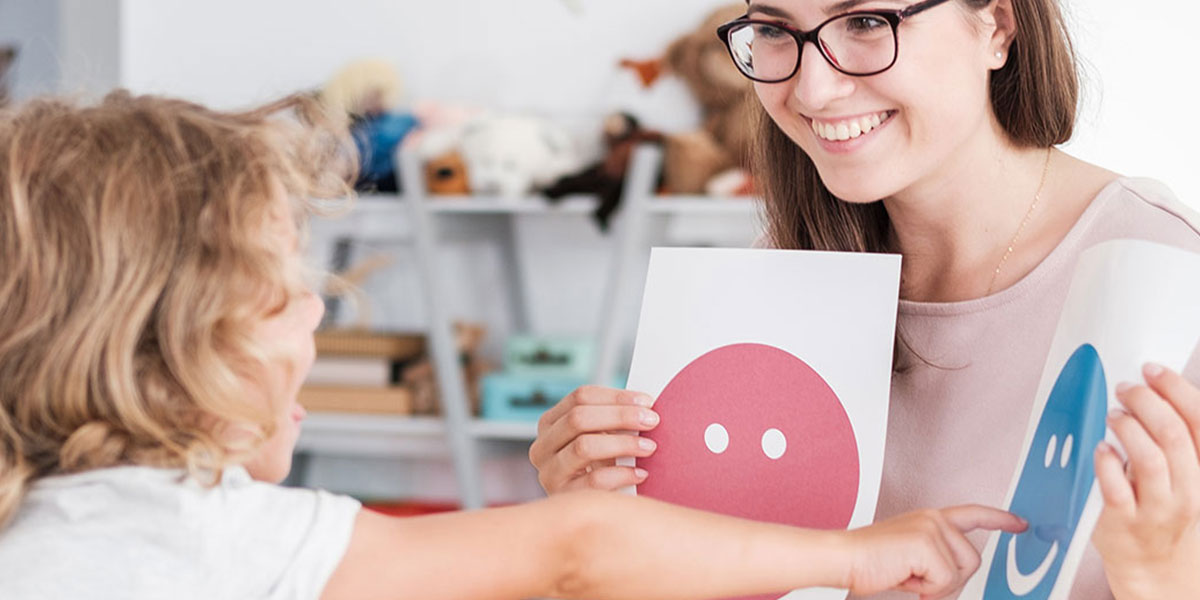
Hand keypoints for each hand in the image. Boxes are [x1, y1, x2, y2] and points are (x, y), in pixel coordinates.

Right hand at [528, 386, 659, 493]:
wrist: (588, 513)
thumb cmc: (600, 466)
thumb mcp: (600, 439)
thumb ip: (614, 420)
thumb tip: (646, 406)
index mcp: (550, 423)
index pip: (580, 397)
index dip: (616, 397)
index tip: (647, 401)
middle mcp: (542, 446)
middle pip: (578, 418)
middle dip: (620, 416)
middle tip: (652, 420)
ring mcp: (548, 473)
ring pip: (583, 447)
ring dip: (622, 444)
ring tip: (649, 447)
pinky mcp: (562, 497)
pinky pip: (594, 481)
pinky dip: (621, 474)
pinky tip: (641, 474)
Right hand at [840, 506, 1026, 598]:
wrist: (844, 558)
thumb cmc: (869, 561)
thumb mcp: (911, 557)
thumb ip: (935, 557)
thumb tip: (954, 578)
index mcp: (929, 518)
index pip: (972, 514)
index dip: (1000, 519)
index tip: (1020, 523)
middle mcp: (933, 518)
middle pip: (973, 559)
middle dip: (951, 580)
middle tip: (920, 582)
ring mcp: (931, 528)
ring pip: (961, 572)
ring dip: (936, 586)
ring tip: (909, 576)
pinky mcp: (926, 543)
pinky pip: (946, 580)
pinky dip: (926, 589)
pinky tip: (905, 577)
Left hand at [1093, 363, 1199, 598]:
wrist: (1153, 566)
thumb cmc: (1157, 508)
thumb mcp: (1176, 473)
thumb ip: (1166, 439)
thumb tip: (1145, 389)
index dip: (1177, 390)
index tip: (1153, 370)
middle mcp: (1186, 490)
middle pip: (1175, 435)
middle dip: (1148, 403)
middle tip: (1125, 389)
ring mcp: (1157, 509)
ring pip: (1152, 460)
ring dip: (1129, 428)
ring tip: (1112, 415)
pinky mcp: (1125, 523)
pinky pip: (1117, 489)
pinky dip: (1107, 464)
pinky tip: (1099, 448)